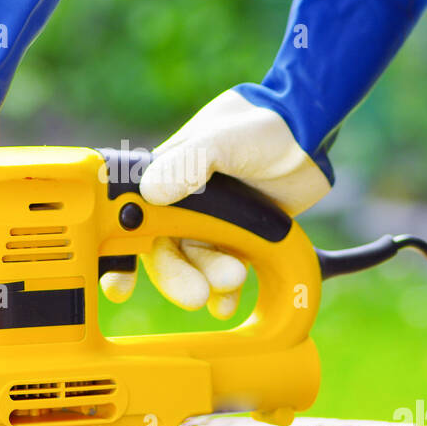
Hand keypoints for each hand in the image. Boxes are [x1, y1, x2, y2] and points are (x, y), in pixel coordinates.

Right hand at [99, 89, 332, 317]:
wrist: (308, 135)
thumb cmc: (260, 125)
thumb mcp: (222, 139)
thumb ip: (188, 164)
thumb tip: (150, 192)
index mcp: (164, 176)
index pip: (130, 216)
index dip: (118, 252)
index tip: (119, 285)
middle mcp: (180, 203)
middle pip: (162, 250)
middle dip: (174, 277)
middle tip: (193, 294)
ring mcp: (210, 222)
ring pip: (195, 264)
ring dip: (208, 279)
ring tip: (233, 278)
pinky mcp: (238, 237)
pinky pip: (223, 271)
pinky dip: (225, 290)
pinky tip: (230, 299)